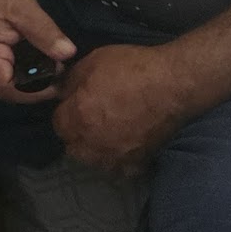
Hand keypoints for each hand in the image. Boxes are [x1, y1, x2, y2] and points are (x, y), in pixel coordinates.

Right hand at [0, 0, 75, 105]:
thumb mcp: (24, 7)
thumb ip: (45, 32)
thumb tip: (68, 54)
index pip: (5, 88)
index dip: (33, 92)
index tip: (57, 83)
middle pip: (6, 90)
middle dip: (35, 88)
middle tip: (61, 76)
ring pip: (7, 83)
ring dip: (30, 80)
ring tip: (54, 69)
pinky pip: (5, 72)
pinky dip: (24, 71)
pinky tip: (40, 61)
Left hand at [50, 44, 191, 175]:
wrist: (173, 85)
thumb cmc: (131, 68)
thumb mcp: (92, 62)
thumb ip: (70, 81)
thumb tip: (60, 91)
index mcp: (79, 117)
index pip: (58, 125)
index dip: (65, 114)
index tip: (74, 107)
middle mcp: (93, 143)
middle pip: (73, 148)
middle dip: (77, 135)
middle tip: (89, 120)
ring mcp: (116, 157)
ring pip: (94, 161)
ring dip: (95, 150)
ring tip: (106, 134)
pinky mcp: (137, 164)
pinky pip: (119, 169)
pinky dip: (118, 160)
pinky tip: (124, 145)